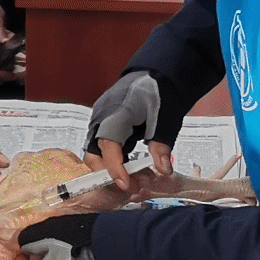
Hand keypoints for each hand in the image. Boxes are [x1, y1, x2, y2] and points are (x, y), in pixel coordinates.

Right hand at [83, 70, 184, 188]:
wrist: (158, 74)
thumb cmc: (159, 92)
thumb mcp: (165, 120)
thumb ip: (161, 146)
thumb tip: (163, 170)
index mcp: (115, 113)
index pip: (108, 147)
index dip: (115, 169)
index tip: (127, 185)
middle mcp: (102, 118)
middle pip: (94, 155)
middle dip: (111, 175)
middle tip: (135, 185)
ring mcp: (101, 122)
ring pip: (98, 154)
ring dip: (115, 170)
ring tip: (139, 178)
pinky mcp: (106, 126)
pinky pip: (105, 148)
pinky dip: (118, 161)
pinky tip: (136, 168)